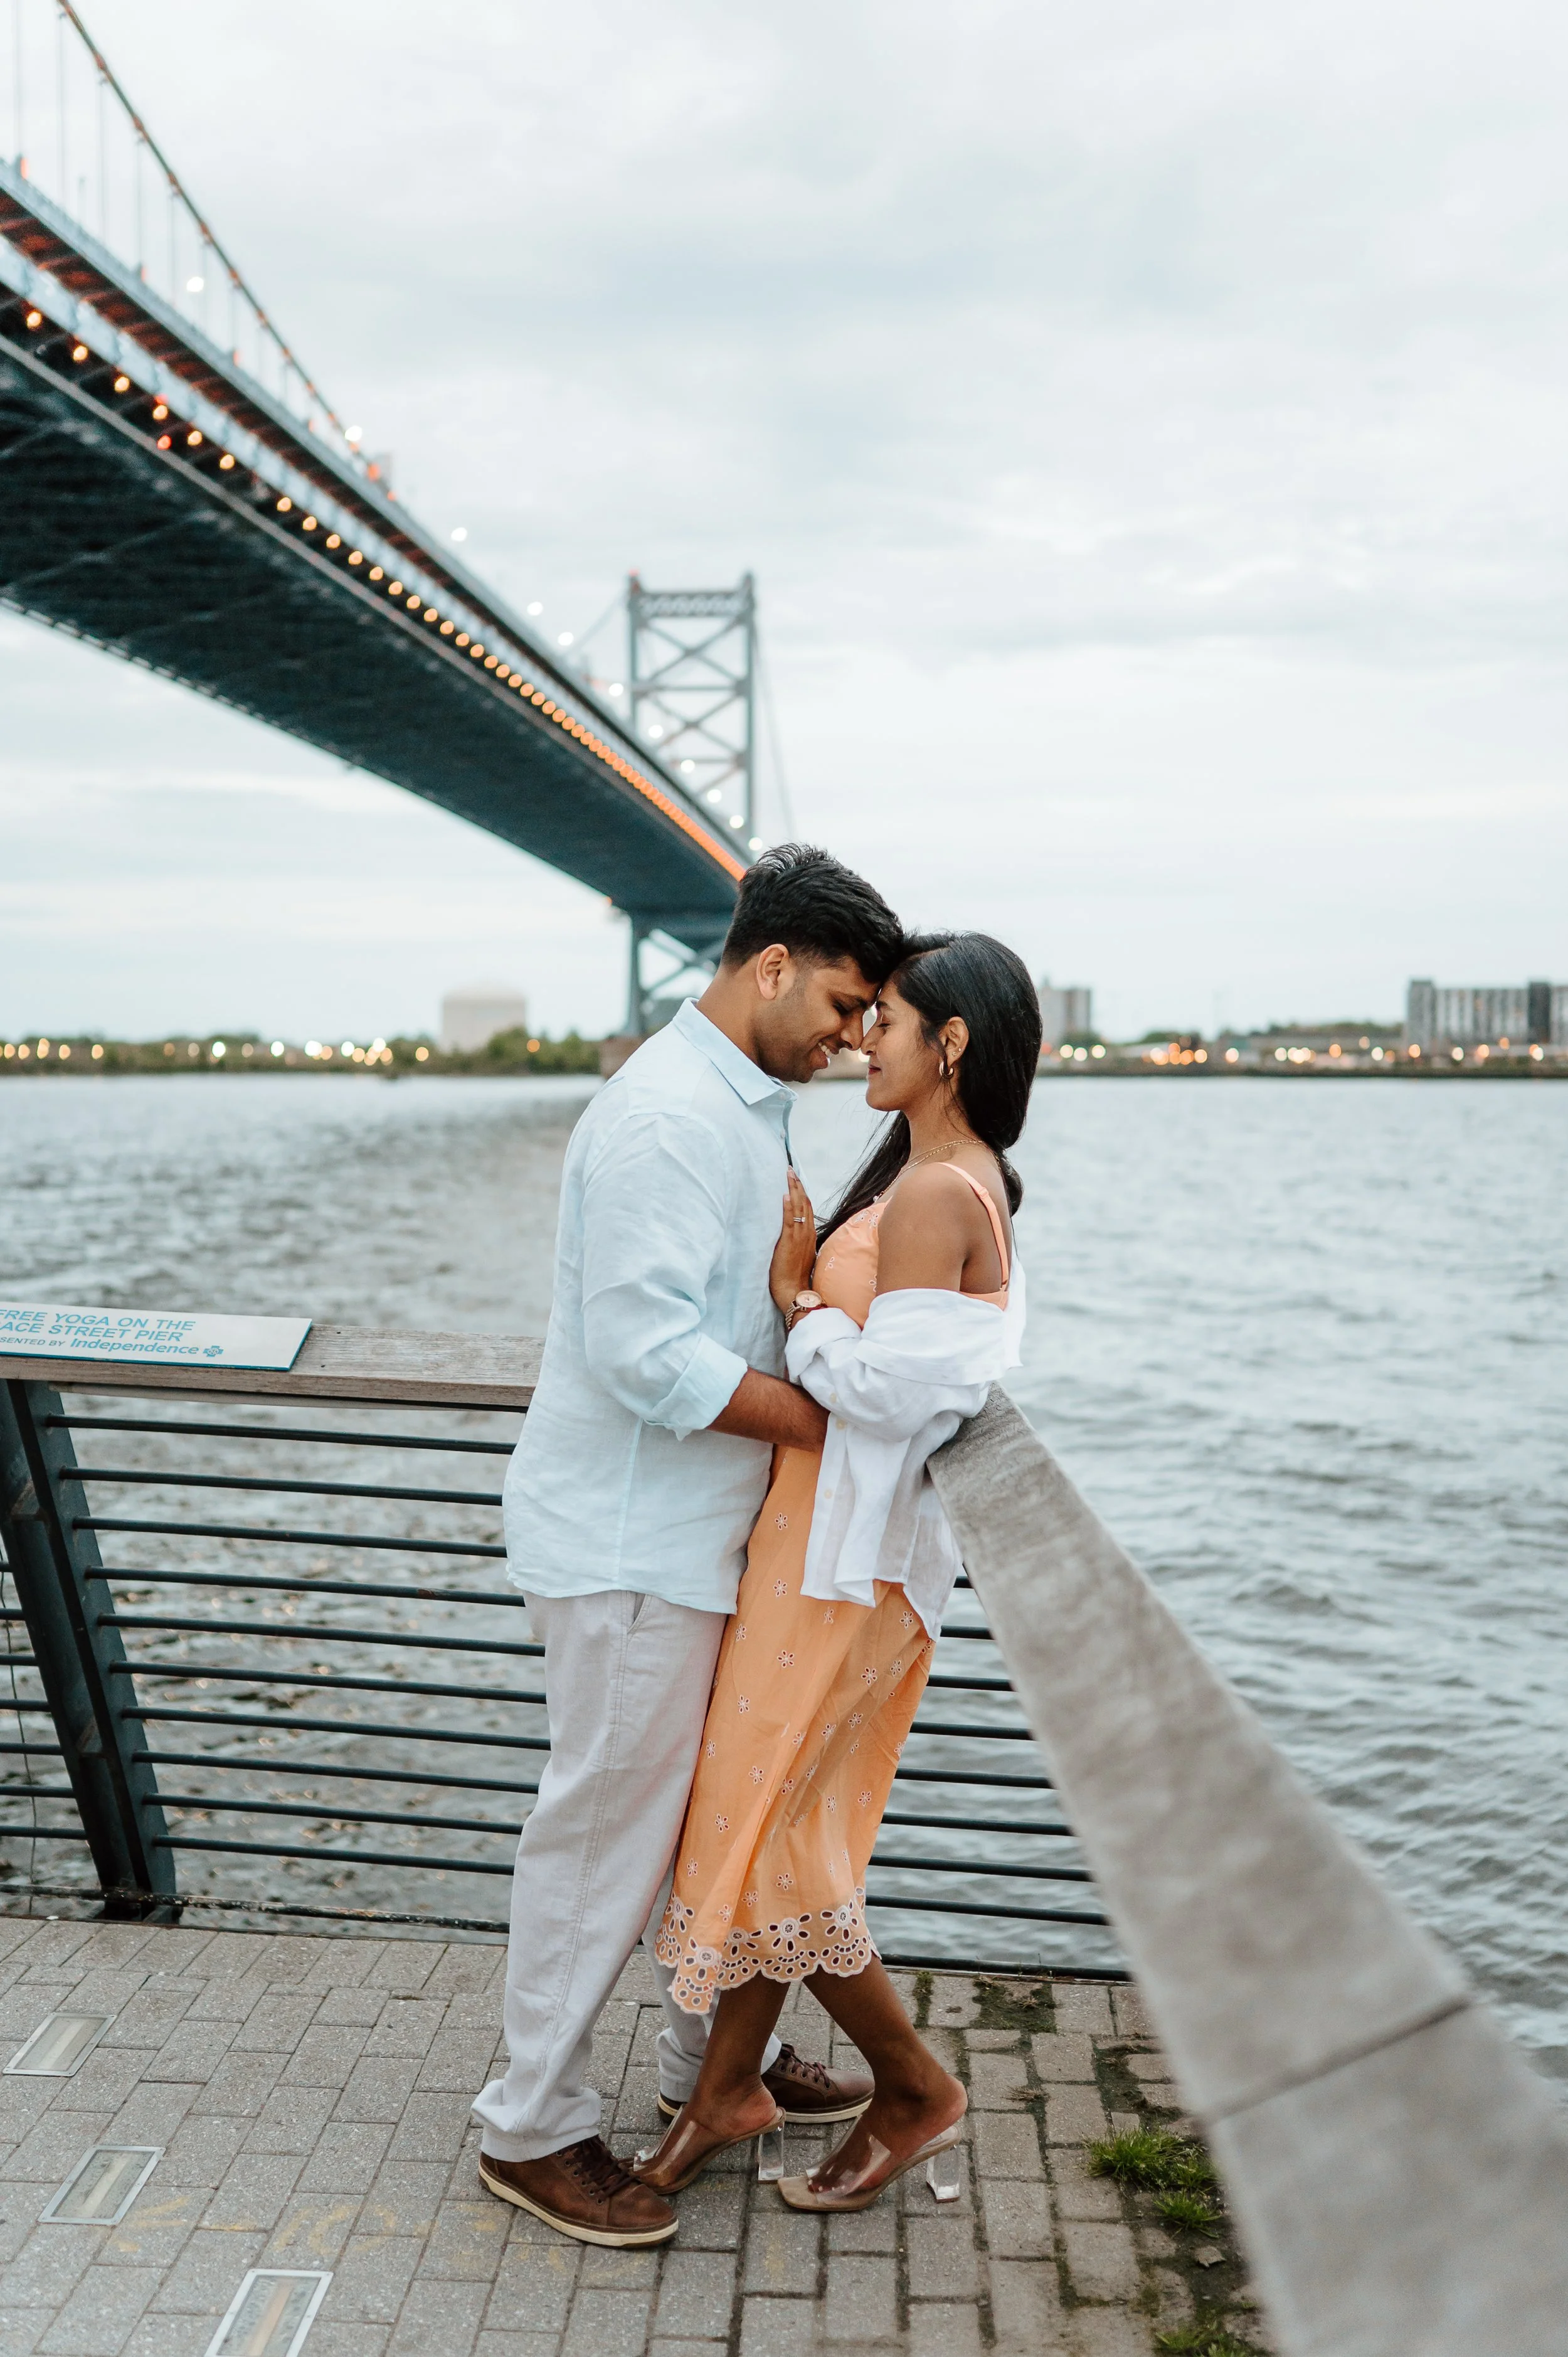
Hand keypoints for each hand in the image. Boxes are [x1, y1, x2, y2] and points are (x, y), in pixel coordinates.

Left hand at [769, 1168, 816, 1315]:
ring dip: (793, 1189)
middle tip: (790, 1170)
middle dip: (797, 1185)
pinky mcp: (790, 1242)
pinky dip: (788, 1207)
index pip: (808, 1208)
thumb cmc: (795, 1277)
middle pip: (805, 1203)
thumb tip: (792, 1233)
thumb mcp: (800, 1254)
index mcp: (810, 1235)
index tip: (796, 1179)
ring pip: (799, 1208)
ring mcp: (800, 1237)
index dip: (802, 1192)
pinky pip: (790, 1221)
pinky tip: (785, 1195)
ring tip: (788, 1174)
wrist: (794, 1291)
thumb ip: (799, 1242)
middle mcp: (808, 1233)